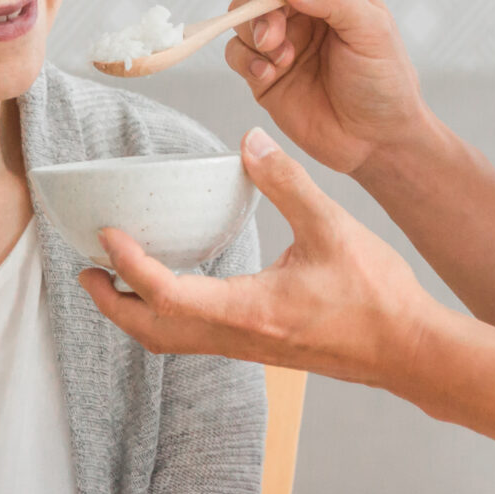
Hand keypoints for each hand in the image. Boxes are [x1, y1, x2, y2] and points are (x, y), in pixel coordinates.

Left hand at [80, 127, 441, 387]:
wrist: (408, 349)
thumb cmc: (376, 297)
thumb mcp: (332, 228)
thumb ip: (287, 184)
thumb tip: (249, 143)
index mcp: (248, 311)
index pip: (167, 295)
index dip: (130, 266)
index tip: (108, 236)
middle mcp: (238, 337)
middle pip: (153, 333)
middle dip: (113, 306)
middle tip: (86, 273)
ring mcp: (249, 348)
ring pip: (173, 342)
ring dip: (137, 316)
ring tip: (117, 283)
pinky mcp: (263, 348)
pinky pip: (198, 339)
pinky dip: (170, 318)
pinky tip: (178, 292)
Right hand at [223, 0, 427, 175]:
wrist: (376, 141)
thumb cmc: (384, 84)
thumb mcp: (372, 33)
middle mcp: (306, 8)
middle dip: (262, 7)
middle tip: (274, 36)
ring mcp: (282, 39)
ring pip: (242, 14)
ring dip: (252, 32)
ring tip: (278, 58)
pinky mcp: (264, 71)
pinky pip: (236, 52)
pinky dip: (244, 60)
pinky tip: (267, 74)